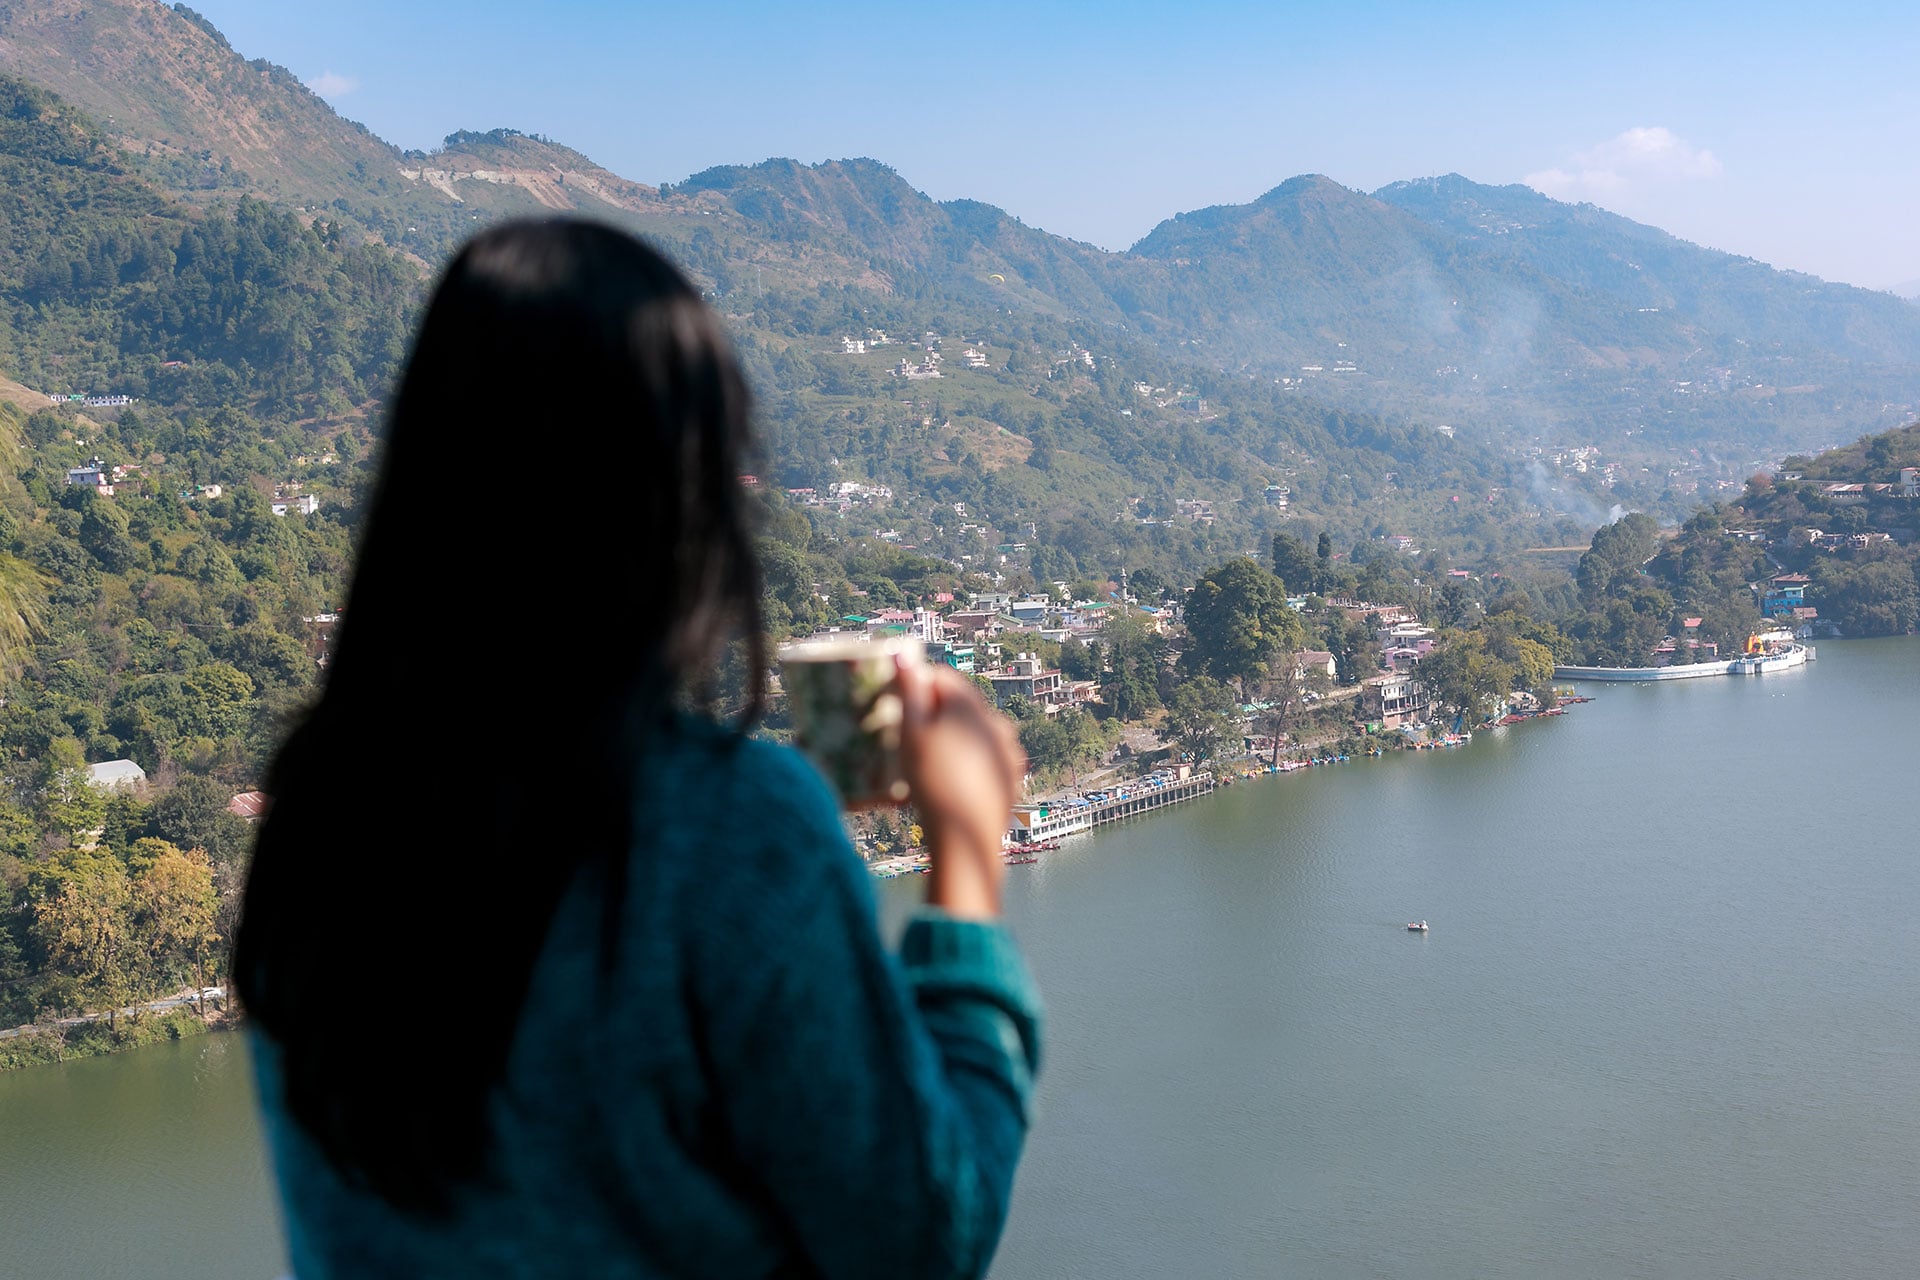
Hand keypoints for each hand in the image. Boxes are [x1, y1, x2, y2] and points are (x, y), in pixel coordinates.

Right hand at [895, 659, 1025, 919]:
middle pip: (960, 703)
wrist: (965, 839)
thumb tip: (904, 654)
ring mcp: (1007, 748)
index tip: (897, 707)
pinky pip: (987, 753)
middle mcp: (995, 720)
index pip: (941, 677)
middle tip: (910, 736)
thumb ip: (908, 692)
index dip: (916, 687)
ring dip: (954, 734)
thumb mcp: (910, 735)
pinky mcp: (1011, 774)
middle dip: (935, 712)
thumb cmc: (931, 782)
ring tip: (931, 759)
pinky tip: (954, 775)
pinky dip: (971, 756)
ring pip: (975, 728)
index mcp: (970, 706)